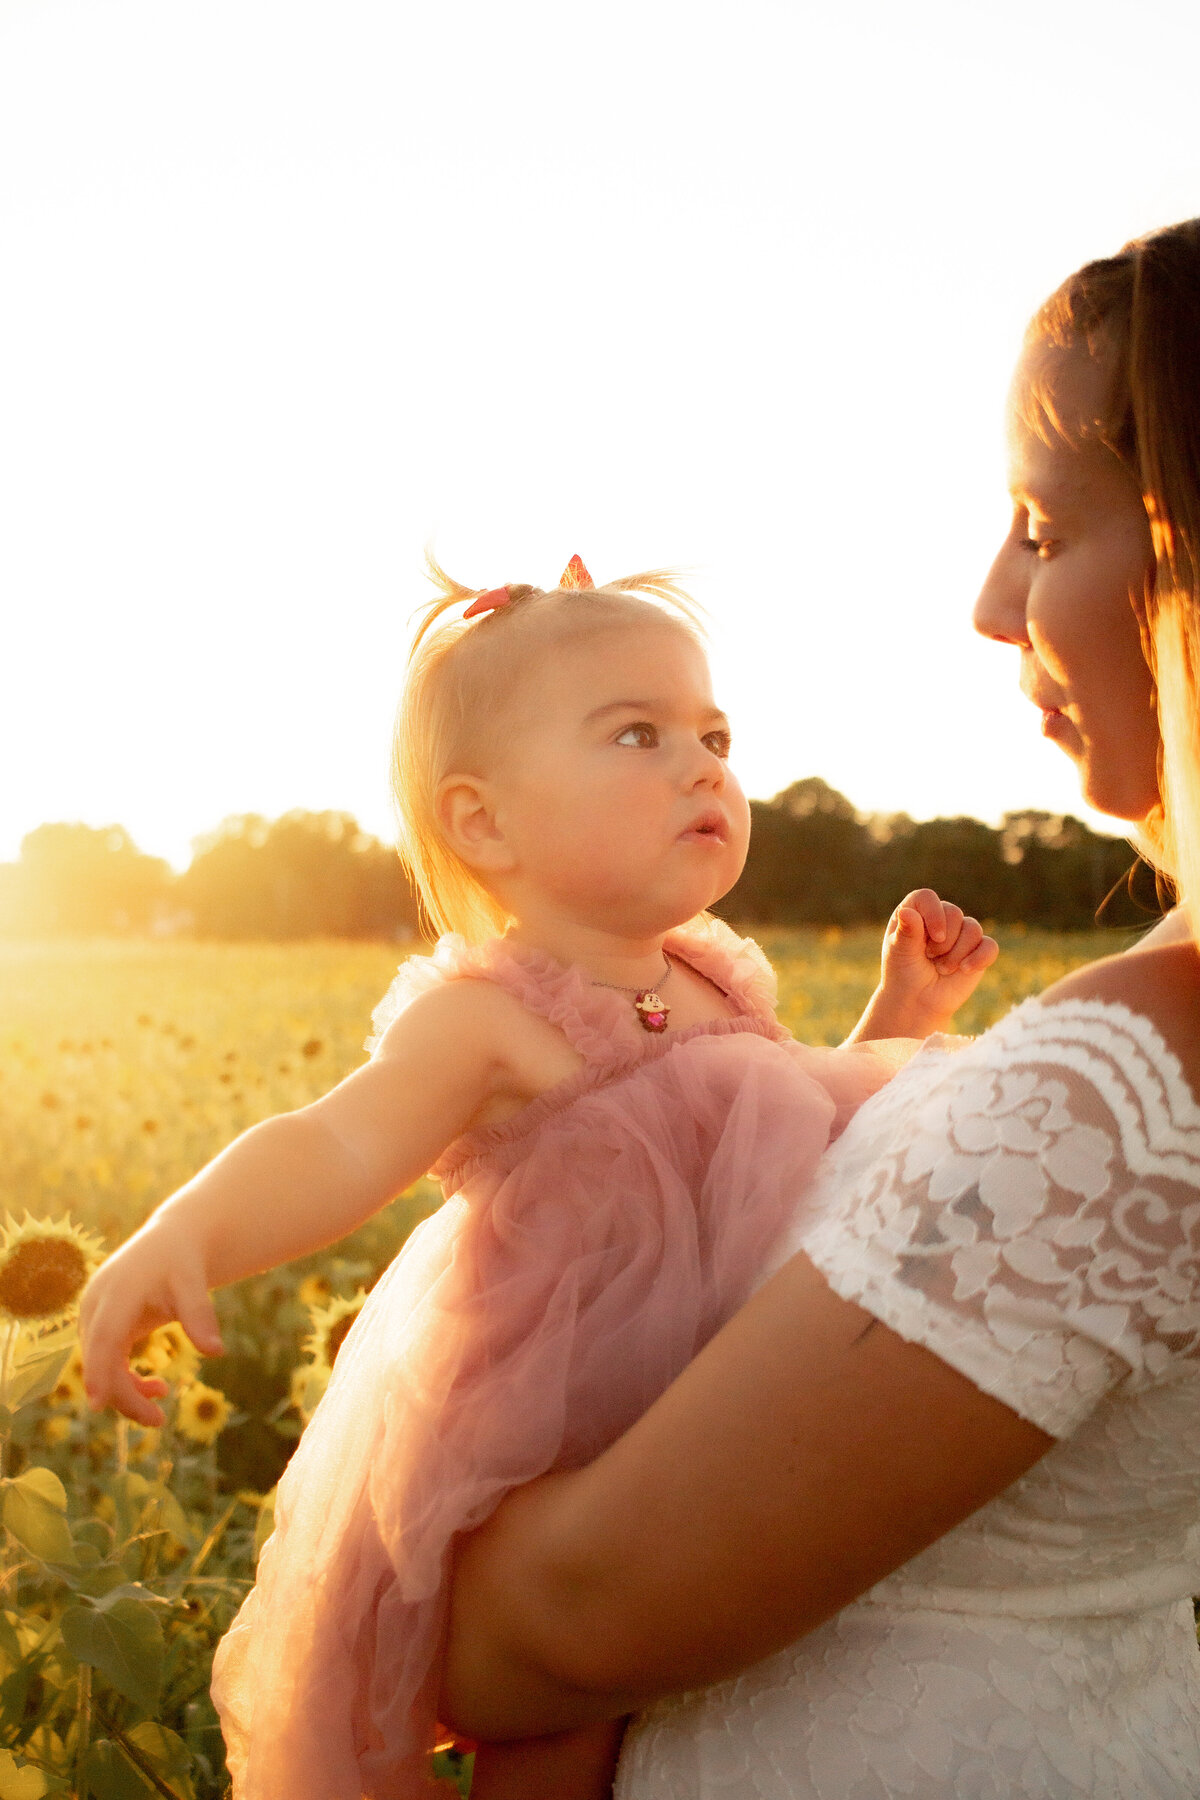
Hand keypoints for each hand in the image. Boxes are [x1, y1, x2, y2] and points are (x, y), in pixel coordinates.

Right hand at [79, 1214, 224, 1426]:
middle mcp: (96, 1306)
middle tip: (159, 1420)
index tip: (97, 1405)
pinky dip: (127, 1380)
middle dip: (124, 1395)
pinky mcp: (101, 1325)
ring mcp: (94, 1316)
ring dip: (127, 1390)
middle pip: (100, 1361)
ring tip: (162, 1402)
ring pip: (101, 1366)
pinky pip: (106, 1362)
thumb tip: (216, 1352)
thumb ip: (199, 1314)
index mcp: (115, 1293)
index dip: (97, 1371)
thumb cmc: (182, 1260)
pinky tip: (155, 1388)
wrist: (172, 1241)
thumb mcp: (193, 1282)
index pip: (101, 1338)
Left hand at [875, 888, 997, 1034]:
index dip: (933, 915)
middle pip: (954, 913)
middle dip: (943, 942)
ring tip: (942, 968)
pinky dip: (980, 958)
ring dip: (957, 954)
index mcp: (916, 912)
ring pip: (973, 929)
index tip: (934, 938)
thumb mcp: (900, 953)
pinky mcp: (978, 950)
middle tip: (930, 958)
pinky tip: (965, 969)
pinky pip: (990, 946)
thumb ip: (906, 932)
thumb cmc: (903, 973)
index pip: (927, 898)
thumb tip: (907, 912)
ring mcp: (961, 933)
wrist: (917, 1000)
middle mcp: (940, 917)